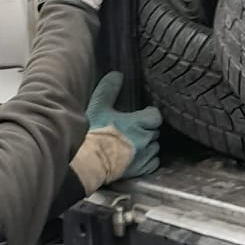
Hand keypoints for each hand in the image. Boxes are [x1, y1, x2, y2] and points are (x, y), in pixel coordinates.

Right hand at [70, 72, 161, 192]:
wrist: (89, 162)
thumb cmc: (94, 135)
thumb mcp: (98, 107)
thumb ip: (109, 89)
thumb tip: (117, 75)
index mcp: (137, 123)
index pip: (156, 115)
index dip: (150, 114)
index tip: (143, 114)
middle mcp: (145, 139)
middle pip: (155, 130)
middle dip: (147, 128)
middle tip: (133, 128)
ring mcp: (145, 156)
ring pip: (155, 146)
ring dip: (147, 143)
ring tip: (134, 142)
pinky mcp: (142, 170)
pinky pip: (153, 162)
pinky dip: (147, 159)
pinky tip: (136, 156)